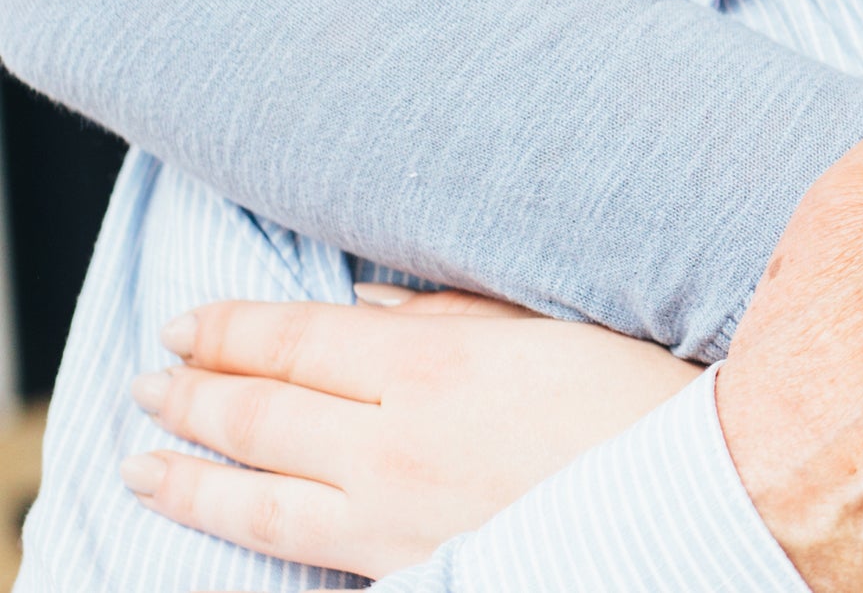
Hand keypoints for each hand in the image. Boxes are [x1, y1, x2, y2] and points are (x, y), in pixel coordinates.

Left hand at [118, 285, 699, 575]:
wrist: (709, 498)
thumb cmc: (649, 405)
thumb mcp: (557, 328)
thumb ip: (457, 314)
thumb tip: (369, 305)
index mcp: (435, 366)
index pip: (296, 341)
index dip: (231, 330)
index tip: (187, 324)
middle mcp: (397, 443)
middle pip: (262, 413)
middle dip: (194, 393)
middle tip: (148, 380)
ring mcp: (399, 519)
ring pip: (261, 497)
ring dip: (191, 472)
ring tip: (143, 457)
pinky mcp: (417, 570)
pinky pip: (308, 553)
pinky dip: (250, 534)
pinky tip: (229, 523)